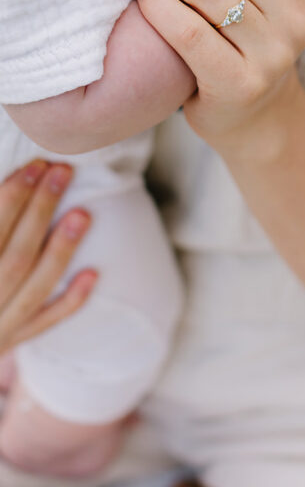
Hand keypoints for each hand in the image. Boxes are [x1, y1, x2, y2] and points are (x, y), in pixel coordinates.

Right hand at [0, 162, 95, 355]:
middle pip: (15, 256)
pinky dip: (69, 301)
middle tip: (63, 172)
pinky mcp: (12, 340)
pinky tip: (92, 273)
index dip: (11, 198)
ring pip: (34, 288)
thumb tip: (14, 180)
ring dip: (61, 251)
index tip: (35, 166)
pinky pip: (44, 323)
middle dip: (40, 211)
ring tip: (82, 214)